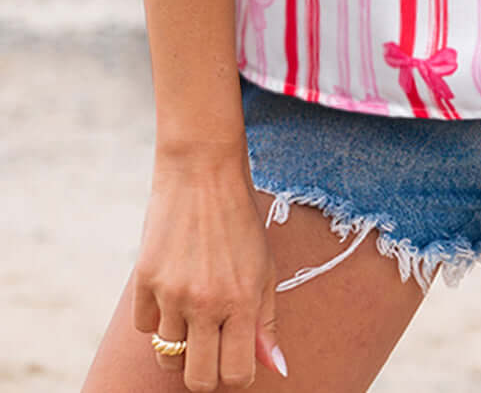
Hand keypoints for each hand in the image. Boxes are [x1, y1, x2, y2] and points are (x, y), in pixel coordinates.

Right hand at [133, 150, 287, 388]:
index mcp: (243, 300)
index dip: (236, 374)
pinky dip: (156, 316)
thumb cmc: (240, 218)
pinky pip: (144, 326)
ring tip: (192, 309)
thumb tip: (275, 368)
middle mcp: (207, 302)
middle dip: (205, 370)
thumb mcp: (265, 267)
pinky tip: (171, 286)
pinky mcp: (144, 279)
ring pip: (166, 355)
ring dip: (179, 342)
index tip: (235, 357)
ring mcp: (172, 292)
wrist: (202, 170)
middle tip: (211, 344)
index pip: (236, 374)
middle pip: (197, 378)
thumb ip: (267, 321)